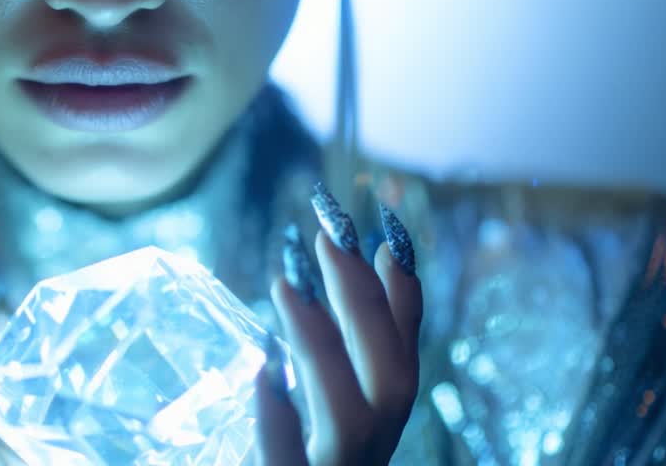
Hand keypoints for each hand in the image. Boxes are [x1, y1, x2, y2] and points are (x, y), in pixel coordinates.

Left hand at [256, 191, 422, 465]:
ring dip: (325, 346)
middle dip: (368, 303)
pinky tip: (261, 376)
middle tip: (328, 231)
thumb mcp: (298, 414)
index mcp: (367, 438)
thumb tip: (320, 277)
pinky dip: (281, 424)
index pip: (400, 358)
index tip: (387, 224)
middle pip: (393, 383)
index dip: (403, 295)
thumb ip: (315, 359)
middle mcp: (364, 461)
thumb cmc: (282, 462)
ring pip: (356, 421)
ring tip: (285, 284)